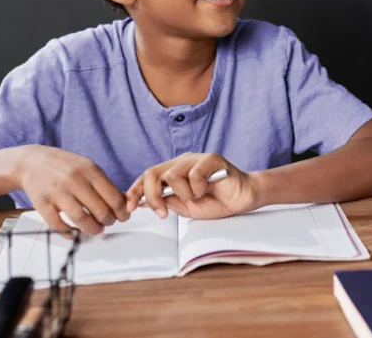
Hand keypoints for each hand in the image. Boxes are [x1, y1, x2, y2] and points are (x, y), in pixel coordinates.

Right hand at [14, 145, 128, 236]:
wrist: (32, 162)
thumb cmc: (65, 166)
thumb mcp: (88, 167)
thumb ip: (104, 184)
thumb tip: (124, 204)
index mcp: (89, 170)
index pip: (113, 197)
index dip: (122, 212)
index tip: (123, 217)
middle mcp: (74, 180)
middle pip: (100, 210)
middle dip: (109, 222)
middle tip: (109, 223)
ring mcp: (57, 193)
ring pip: (81, 219)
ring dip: (93, 230)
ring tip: (96, 229)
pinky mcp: (42, 204)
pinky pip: (59, 225)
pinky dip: (70, 233)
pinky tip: (76, 232)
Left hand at [125, 153, 258, 219]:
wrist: (242, 199)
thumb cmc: (216, 201)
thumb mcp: (185, 207)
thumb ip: (167, 201)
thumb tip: (142, 202)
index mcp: (173, 171)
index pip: (147, 176)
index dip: (135, 191)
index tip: (128, 208)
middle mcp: (182, 161)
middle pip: (152, 173)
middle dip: (151, 196)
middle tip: (162, 213)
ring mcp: (196, 158)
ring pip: (172, 175)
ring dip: (183, 194)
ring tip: (198, 196)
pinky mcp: (211, 158)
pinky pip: (193, 174)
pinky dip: (198, 188)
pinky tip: (208, 189)